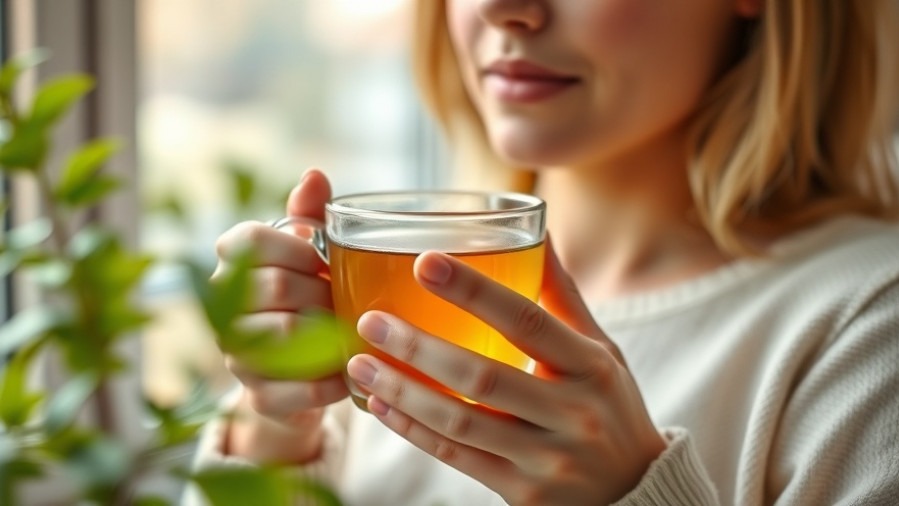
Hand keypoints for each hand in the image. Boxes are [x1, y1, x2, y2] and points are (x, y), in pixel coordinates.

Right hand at [212, 168, 348, 462]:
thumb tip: (315, 175)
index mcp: (232, 267)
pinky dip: (333, 379)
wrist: (299, 372)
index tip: (321, 257)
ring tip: (350, 329)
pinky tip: (352, 370)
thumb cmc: (307, 297)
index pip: (247, 240)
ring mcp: (237, 355)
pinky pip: (298, 387)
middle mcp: (224, 310)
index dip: (294, 246)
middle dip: (321, 290)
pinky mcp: (259, 397)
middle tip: (346, 297)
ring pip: (282, 334)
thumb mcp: (309, 255)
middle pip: (273, 286)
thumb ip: (310, 216)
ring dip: (327, 330)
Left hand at [346, 238, 665, 504]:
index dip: (475, 291)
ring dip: (403, 391)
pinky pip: (456, 457)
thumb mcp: (600, 350)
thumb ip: (561, 294)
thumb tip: (536, 228)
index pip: (527, 321)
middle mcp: (572, 413)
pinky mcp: (523, 494)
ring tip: (359, 362)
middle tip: (370, 321)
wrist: (636, 492)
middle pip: (482, 377)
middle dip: (419, 347)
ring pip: (460, 422)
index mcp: (591, 366)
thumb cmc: (609, 405)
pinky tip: (381, 404)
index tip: (424, 262)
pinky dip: (413, 429)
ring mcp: (547, 459)